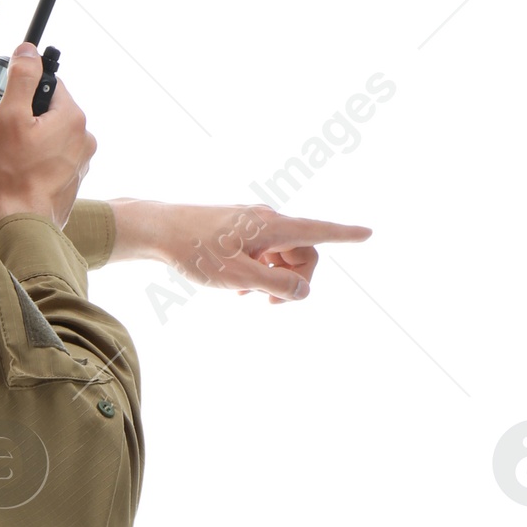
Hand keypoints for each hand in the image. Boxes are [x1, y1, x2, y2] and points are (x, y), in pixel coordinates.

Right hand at [0, 42, 93, 230]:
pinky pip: (39, 160)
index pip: (44, 84)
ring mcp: (74, 163)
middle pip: (38, 112)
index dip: (15, 88)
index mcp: (72, 117)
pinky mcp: (65, 183)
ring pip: (36, 137)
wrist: (24, 227)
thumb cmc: (13, 174)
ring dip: (4, 139)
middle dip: (4, 116)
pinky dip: (18, 159)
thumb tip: (29, 50)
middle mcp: (80, 138)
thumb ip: (20, 78)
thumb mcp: (9, 117)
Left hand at [109, 200, 372, 302]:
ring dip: (271, 279)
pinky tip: (233, 287)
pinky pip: (260, 252)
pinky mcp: (237, 230)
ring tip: (243, 295)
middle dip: (294, 280)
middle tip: (271, 306)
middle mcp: (267, 220)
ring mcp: (251, 224)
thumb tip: (305, 292)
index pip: (319, 231)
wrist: (158, 230)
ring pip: (279, 255)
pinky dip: (256, 271)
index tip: (369, 233)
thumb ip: (275, 286)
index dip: (346, 235)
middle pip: (301, 252)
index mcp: (272, 227)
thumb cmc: (195, 252)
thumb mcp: (237, 277)